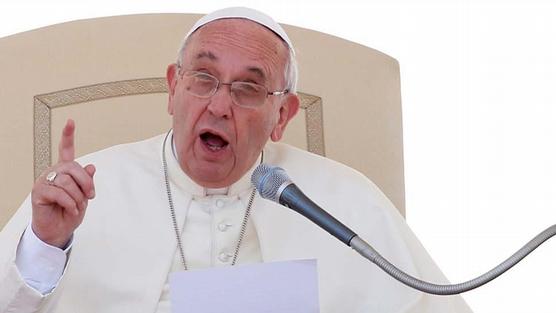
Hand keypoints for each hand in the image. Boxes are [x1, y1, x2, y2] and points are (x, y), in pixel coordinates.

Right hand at [31, 119, 95, 247]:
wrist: (59, 230)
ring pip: (67, 181)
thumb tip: (91, 166)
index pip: (66, 150)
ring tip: (78, 206)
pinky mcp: (39, 192)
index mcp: (65, 171)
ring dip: (78, 197)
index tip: (71, 121)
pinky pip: (59, 193)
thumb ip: (86, 181)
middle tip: (91, 196)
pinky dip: (70, 203)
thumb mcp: (84, 196)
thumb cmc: (70, 212)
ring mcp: (44, 181)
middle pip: (73, 167)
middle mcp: (53, 172)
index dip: (68, 136)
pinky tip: (71, 209)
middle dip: (86, 182)